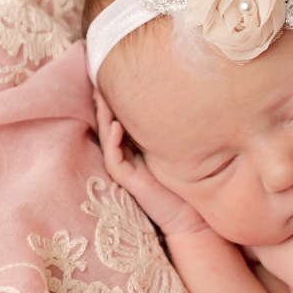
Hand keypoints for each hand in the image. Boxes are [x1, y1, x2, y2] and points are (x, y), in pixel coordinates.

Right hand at [94, 92, 208, 236]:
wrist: (190, 216)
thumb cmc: (188, 183)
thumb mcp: (182, 149)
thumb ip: (176, 130)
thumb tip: (185, 100)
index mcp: (138, 147)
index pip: (123, 119)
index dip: (118, 100)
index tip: (120, 76)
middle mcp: (129, 155)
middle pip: (110, 124)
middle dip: (105, 104)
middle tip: (102, 79)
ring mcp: (126, 168)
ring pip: (107, 138)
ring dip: (104, 118)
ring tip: (102, 97)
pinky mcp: (127, 181)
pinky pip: (114, 158)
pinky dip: (113, 141)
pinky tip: (116, 124)